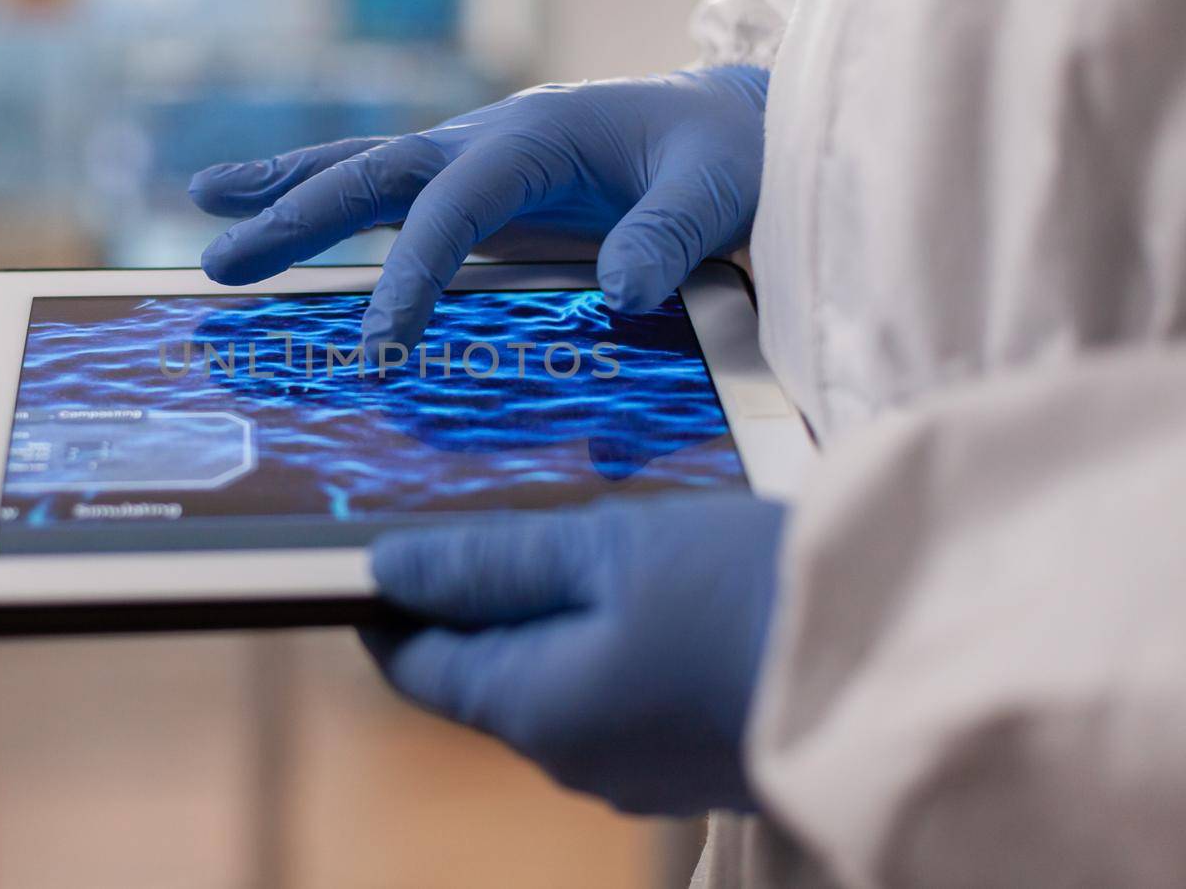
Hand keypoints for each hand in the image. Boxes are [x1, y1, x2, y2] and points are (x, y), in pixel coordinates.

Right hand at [191, 66, 768, 356]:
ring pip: (363, 167)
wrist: (730, 121)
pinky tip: (263, 204)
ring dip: (286, 193)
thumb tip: (619, 295)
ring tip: (207, 211)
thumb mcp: (715, 190)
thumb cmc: (727, 153)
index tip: (379, 347)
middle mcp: (488, 137)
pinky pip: (386, 190)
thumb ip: (669, 237)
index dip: (410, 272)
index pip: (452, 205)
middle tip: (221, 266)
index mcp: (538, 137)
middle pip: (375, 171)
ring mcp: (474, 156)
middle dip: (297, 217)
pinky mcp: (474, 183)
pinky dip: (321, 193)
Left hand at [362, 492, 784, 814]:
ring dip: (552, 618)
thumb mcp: (606, 551)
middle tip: (504, 517)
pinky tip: (649, 590)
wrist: (905, 660)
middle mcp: (573, 760)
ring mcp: (635, 771)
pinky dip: (609, 644)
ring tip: (588, 541)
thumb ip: (490, 562)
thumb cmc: (748, 595)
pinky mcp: (689, 761)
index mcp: (536, 712)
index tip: (382, 547)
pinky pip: (615, 700)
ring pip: (554, 684)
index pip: (419, 667)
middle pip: (486, 676)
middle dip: (480, 602)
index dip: (389, 606)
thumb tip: (390, 567)